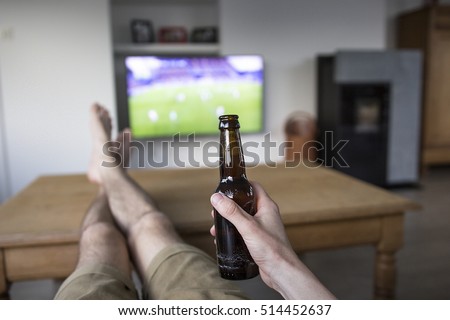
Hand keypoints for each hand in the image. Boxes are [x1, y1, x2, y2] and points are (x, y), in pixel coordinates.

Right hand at [210, 182, 334, 299]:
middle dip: (229, 206)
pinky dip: (233, 233)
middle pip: (244, 203)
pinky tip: (224, 241)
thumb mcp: (248, 227)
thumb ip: (232, 212)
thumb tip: (217, 198)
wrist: (281, 272)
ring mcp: (262, 228)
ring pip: (242, 219)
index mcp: (267, 207)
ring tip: (216, 229)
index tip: (227, 187)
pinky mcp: (258, 240)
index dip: (240, 185)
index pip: (254, 187)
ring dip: (228, 222)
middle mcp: (265, 215)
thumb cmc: (272, 249)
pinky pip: (243, 232)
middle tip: (217, 211)